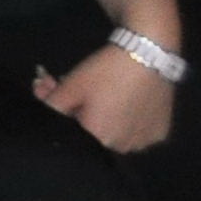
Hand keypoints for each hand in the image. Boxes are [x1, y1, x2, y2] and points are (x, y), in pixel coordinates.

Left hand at [35, 41, 176, 154]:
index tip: (63, 98)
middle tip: (83, 91)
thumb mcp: (71, 85)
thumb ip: (51, 103)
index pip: (72, 134)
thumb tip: (39, 105)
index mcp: (98, 138)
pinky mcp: (161, 132)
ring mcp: (144, 142)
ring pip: (117, 136)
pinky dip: (129, 121)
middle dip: (82, 115)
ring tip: (107, 95)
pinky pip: (138, 133)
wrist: (148, 52)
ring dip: (106, 120)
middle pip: (95, 135)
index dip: (65, 116)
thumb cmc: (106, 71)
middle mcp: (122, 147)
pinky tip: (128, 103)